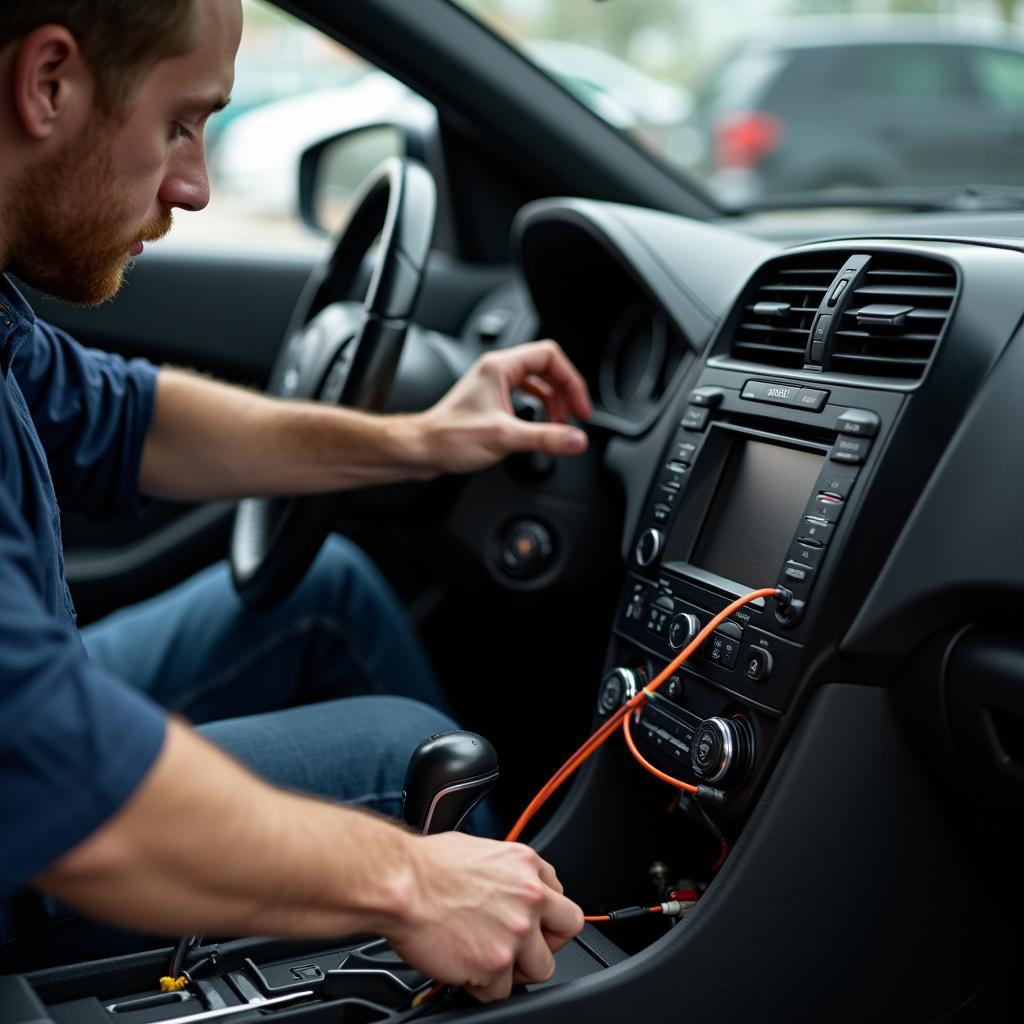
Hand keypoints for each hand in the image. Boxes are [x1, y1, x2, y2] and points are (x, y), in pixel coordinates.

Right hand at [387, 831, 584, 1001]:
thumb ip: (505, 873)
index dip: (546, 914)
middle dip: (545, 943)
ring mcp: (515, 933)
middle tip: (520, 947)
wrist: (400, 885)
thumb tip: (506, 886)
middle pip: (567, 931)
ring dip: (515, 970)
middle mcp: (529, 898)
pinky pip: (501, 991)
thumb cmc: (425, 864)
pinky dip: (482, 987)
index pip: (561, 895)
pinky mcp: (494, 964)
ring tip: (488, 960)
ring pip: (540, 969)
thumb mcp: (479, 849)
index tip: (534, 922)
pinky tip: (465, 968)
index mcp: (526, 865)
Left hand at [417, 340, 591, 474]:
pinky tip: (538, 426)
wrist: (421, 449)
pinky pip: (524, 396)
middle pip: (546, 368)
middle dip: (564, 392)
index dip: (571, 380)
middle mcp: (496, 371)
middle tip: (574, 417)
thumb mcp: (504, 438)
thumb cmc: (449, 438)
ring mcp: (493, 385)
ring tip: (559, 424)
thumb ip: (544, 438)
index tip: (580, 407)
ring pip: (536, 382)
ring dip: (553, 401)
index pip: (550, 356)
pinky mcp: (490, 401)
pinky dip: (538, 409)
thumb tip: (576, 439)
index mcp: (500, 367)